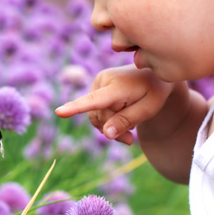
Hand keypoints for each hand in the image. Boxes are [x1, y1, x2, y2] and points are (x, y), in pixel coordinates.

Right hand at [55, 65, 174, 144]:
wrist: (154, 74)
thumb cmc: (155, 91)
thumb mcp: (148, 109)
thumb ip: (126, 121)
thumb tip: (106, 134)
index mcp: (118, 85)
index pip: (94, 100)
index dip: (76, 108)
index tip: (58, 112)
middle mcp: (103, 80)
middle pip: (98, 116)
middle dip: (112, 129)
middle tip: (131, 139)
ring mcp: (97, 82)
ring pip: (94, 115)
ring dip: (108, 126)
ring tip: (129, 129)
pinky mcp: (95, 87)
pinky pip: (93, 111)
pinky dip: (105, 120)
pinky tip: (120, 120)